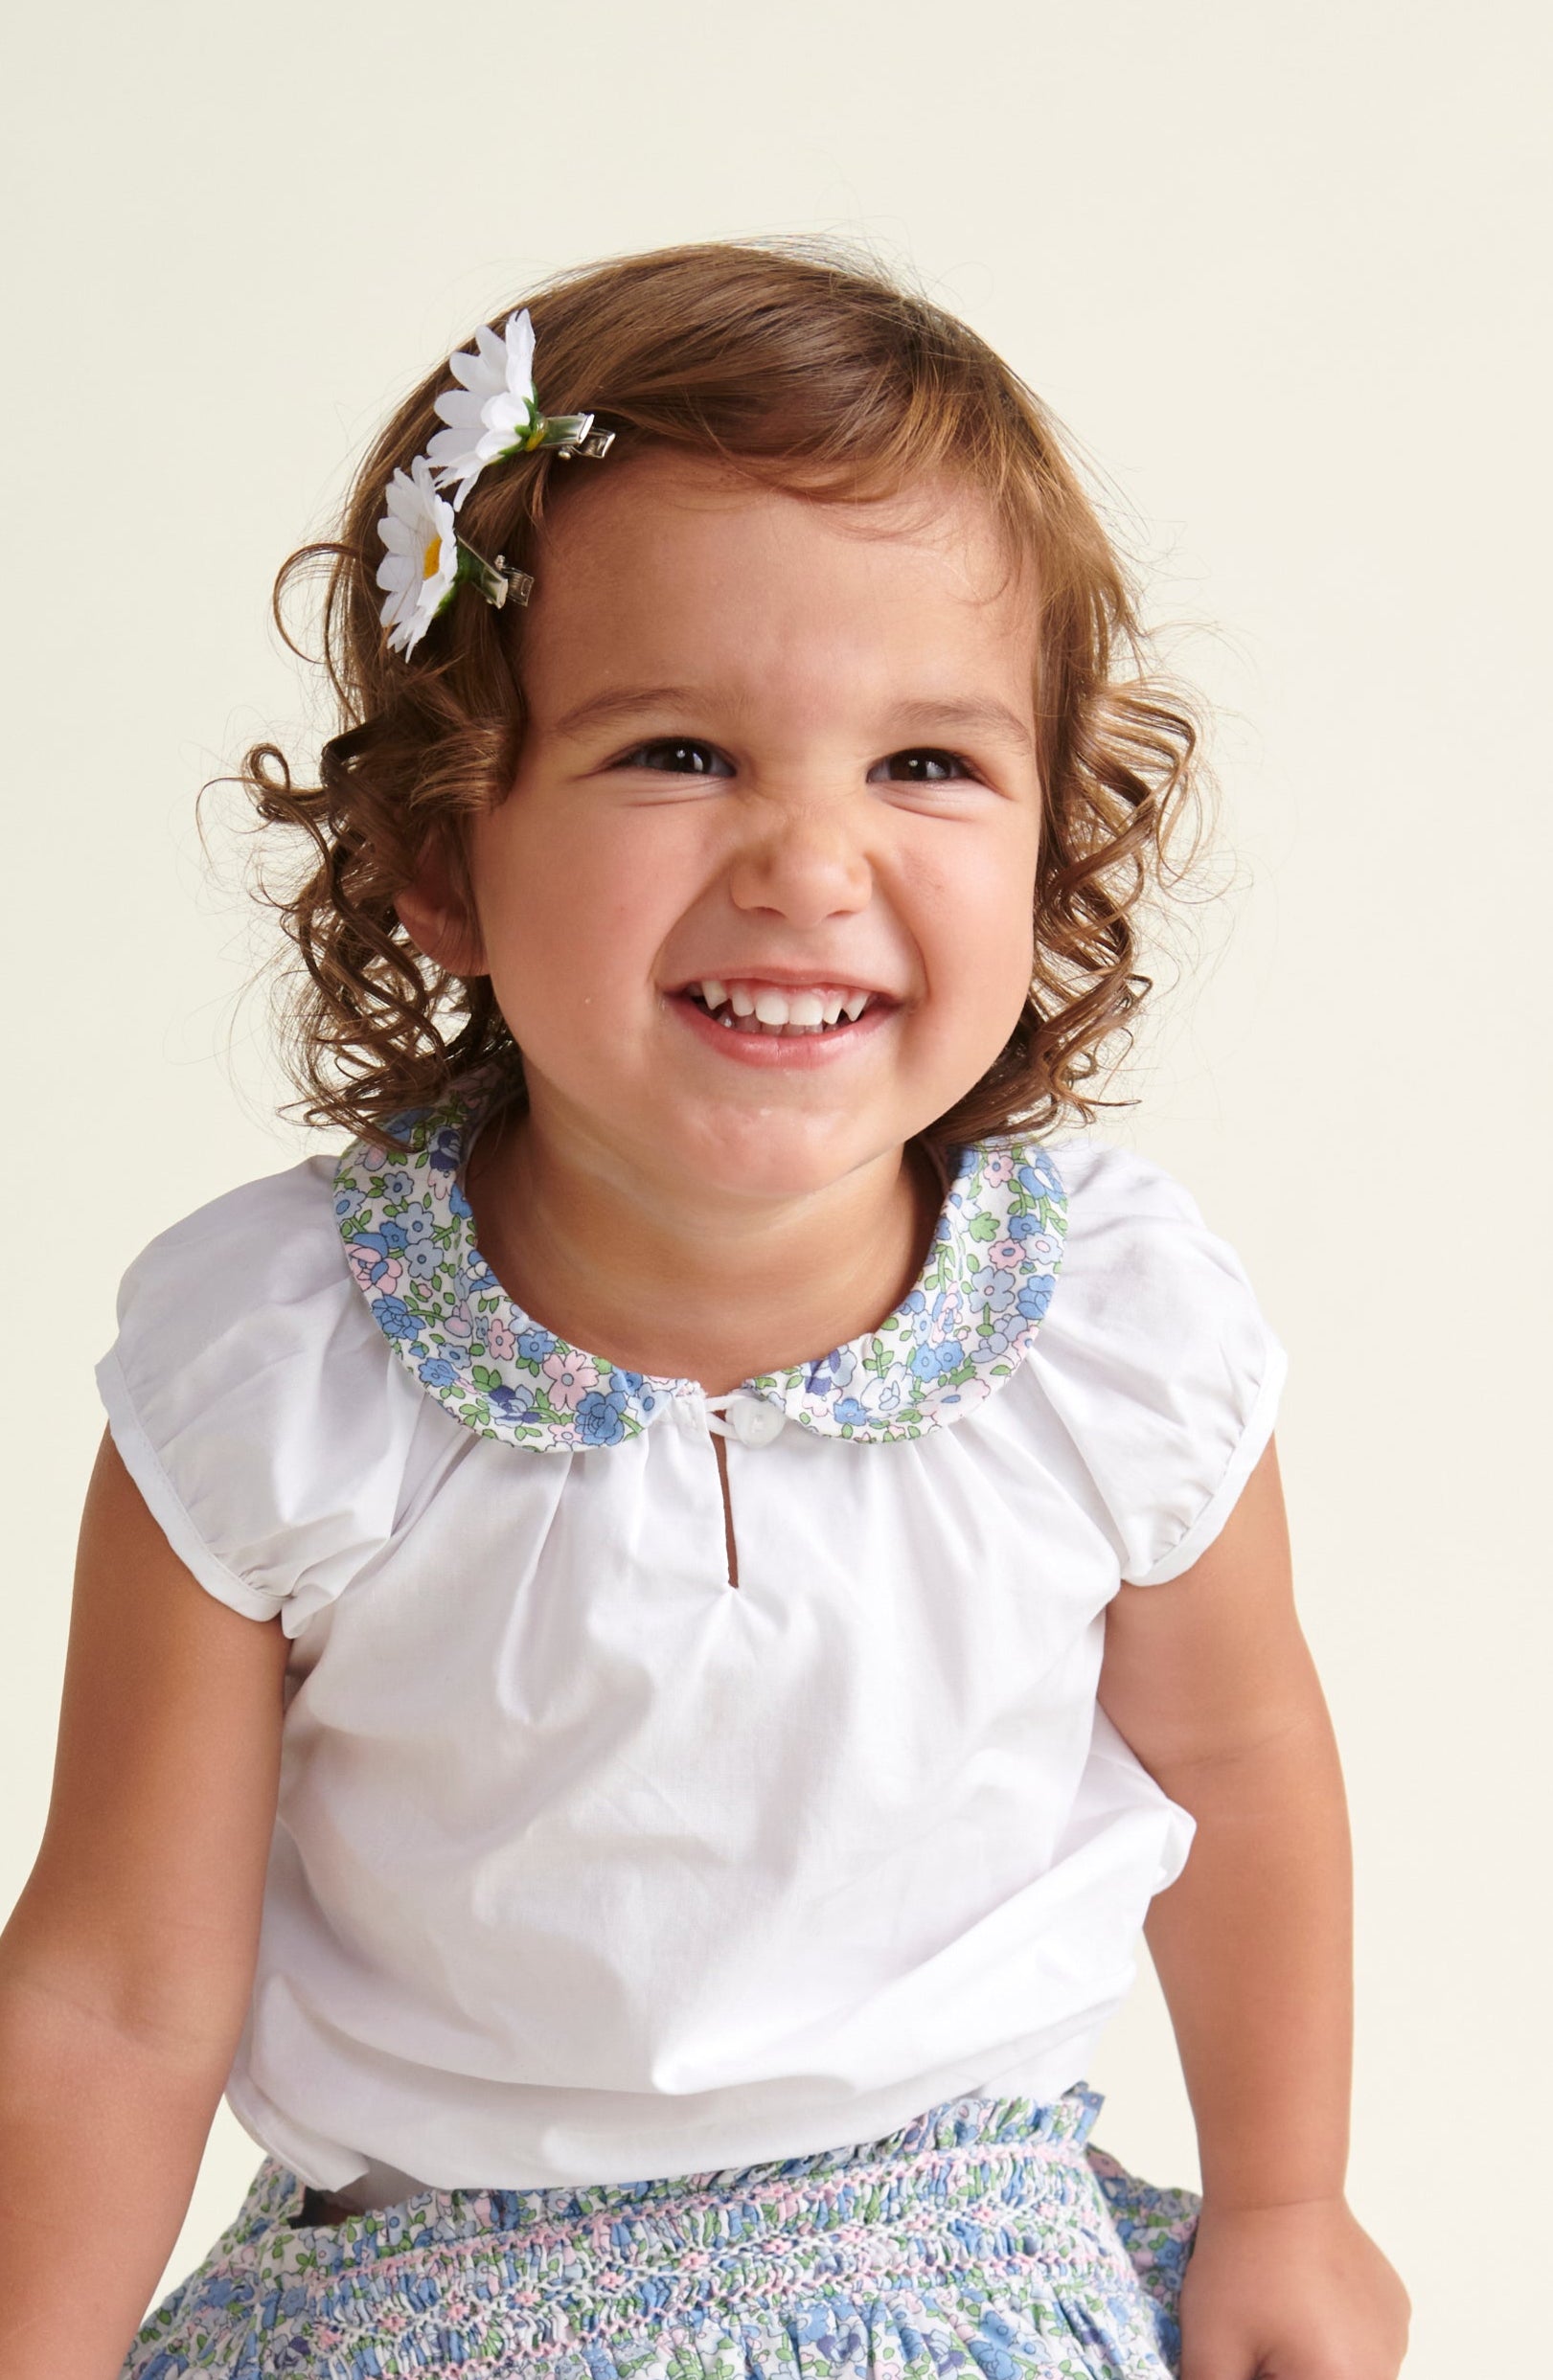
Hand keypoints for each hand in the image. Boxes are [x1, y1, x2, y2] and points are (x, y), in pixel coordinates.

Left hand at [1178, 2193, 1409, 2379]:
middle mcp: (1383, 2372)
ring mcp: (1394, 2340)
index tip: (1248, 2363)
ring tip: (1277, 2322)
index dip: (1258, 2378)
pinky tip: (1304, 2305)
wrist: (1275, 2185)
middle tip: (1257, 2347)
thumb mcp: (1209, 2352)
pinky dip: (1336, 2344)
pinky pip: (1366, 2349)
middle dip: (1283, 2375)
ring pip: (1349, 2375)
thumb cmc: (1241, 2267)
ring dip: (1315, 2367)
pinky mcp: (1395, 2310)